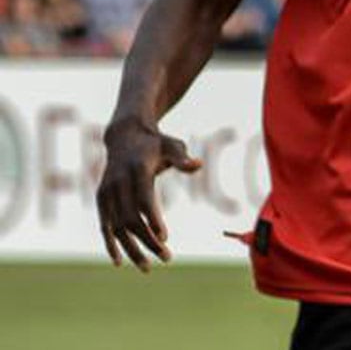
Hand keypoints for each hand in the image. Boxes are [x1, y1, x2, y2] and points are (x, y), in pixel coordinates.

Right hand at [97, 118, 202, 271]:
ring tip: (148, 267)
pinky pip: (104, 225)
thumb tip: (198, 165)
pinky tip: (119, 262)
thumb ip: (182, 158)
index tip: (165, 238)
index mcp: (137, 169)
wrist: (124, 136)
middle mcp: (118, 182)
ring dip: (131, 249)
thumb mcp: (172, 145)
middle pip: (131, 219)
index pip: (144, 199)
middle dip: (147, 241)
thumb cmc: (156, 144)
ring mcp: (107, 191)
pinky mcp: (100, 198)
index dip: (153, 219)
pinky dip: (110, 244)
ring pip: (116, 227)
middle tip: (167, 258)